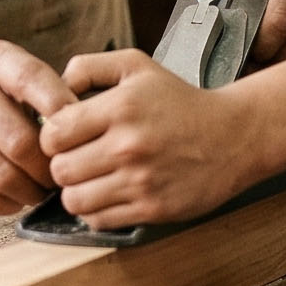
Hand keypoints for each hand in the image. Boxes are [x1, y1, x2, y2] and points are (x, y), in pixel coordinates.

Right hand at [0, 39, 76, 215]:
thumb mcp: (17, 73)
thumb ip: (50, 92)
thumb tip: (88, 131)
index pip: (32, 80)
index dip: (62, 109)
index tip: (83, 132)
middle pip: (19, 142)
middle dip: (50, 167)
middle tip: (65, 176)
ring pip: (2, 176)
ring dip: (32, 191)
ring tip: (44, 189)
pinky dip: (8, 204)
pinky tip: (18, 197)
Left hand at [40, 50, 255, 230]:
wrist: (232, 136)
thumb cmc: (180, 101)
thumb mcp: (137, 66)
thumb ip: (90, 67)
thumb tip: (57, 85)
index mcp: (121, 107)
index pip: (54, 135)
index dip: (53, 138)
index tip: (66, 138)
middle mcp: (128, 145)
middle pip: (60, 171)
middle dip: (63, 165)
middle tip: (78, 159)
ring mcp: (140, 181)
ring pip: (74, 200)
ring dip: (77, 191)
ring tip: (91, 179)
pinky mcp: (152, 208)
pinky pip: (99, 220)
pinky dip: (97, 211)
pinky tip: (110, 194)